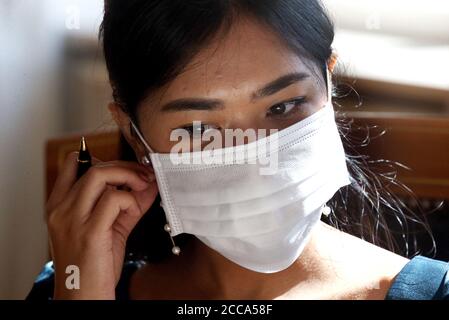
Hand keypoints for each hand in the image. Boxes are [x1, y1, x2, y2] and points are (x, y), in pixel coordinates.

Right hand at [46, 152, 157, 298]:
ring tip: (143, 187)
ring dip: (130, 176)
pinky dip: (131, 199)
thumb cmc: (93, 266)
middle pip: (93, 166)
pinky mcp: (90, 231)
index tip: (126, 168)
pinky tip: (135, 210)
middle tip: (144, 175)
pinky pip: (114, 198)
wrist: (83, 297)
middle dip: (125, 166)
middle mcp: (61, 209)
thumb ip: (127, 204)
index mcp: (59, 205)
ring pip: (101, 175)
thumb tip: (148, 183)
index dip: (104, 159)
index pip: (74, 163)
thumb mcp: (109, 228)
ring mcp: (72, 219)